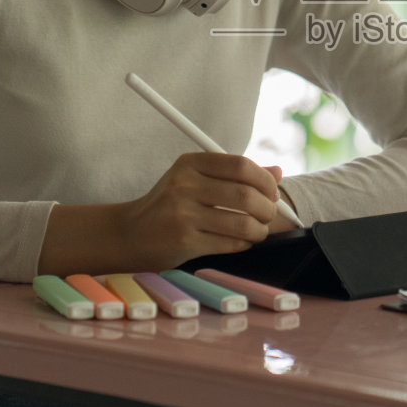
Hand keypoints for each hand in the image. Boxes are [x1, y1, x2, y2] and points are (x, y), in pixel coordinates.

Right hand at [112, 152, 282, 268]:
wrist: (130, 234)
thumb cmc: (169, 205)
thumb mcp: (195, 180)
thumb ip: (234, 175)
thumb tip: (276, 172)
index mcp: (190, 164)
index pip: (240, 165)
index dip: (264, 180)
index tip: (271, 191)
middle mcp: (184, 185)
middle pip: (245, 194)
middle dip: (267, 208)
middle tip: (269, 214)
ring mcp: (182, 214)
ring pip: (241, 222)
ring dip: (259, 230)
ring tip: (258, 231)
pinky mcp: (184, 241)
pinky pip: (230, 243)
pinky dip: (244, 243)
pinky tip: (241, 241)